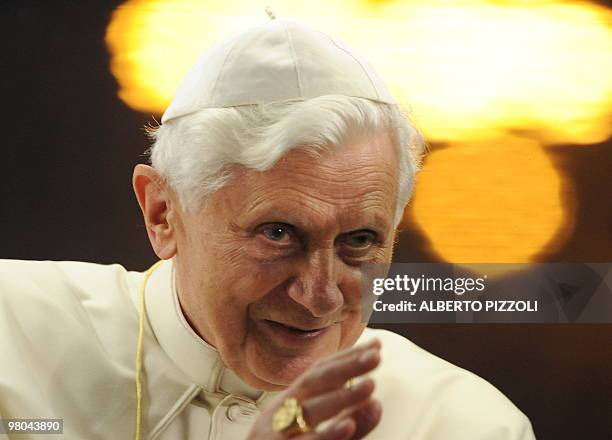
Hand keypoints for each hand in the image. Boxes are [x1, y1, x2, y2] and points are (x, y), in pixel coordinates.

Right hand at [247, 339, 381, 439]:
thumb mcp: (322, 436)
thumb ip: (352, 424)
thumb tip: (376, 404)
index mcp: (290, 402)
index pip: (318, 372)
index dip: (346, 357)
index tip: (375, 345)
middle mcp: (280, 412)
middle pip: (313, 382)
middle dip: (345, 367)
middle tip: (375, 357)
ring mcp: (277, 433)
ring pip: (309, 411)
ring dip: (340, 397)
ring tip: (369, 386)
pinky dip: (327, 435)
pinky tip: (347, 426)